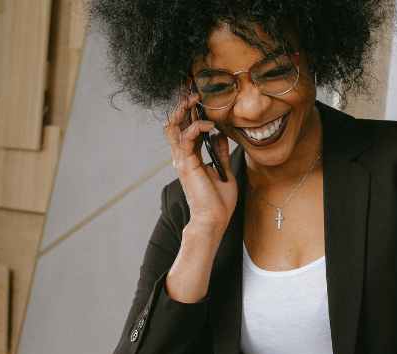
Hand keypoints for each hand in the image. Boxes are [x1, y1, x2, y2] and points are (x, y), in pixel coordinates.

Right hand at [164, 93, 237, 232]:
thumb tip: (220, 135)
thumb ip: (219, 153)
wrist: (213, 220)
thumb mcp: (223, 172)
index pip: (184, 128)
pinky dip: (197, 127)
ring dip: (184, 110)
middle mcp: (182, 157)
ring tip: (196, 99)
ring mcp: (182, 160)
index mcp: (189, 158)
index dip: (189, 111)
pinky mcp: (186, 164)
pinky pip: (187, 137)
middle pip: (174, 123)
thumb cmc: (218, 202)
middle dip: (182, 105)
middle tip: (193, 90)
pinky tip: (210, 124)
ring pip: (174, 126)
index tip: (199, 96)